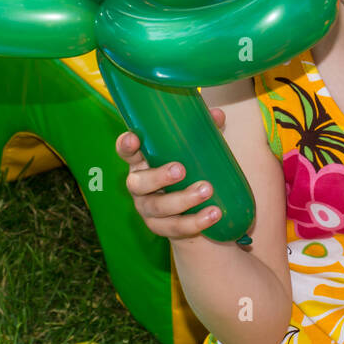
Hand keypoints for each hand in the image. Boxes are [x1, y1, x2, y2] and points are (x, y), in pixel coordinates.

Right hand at [116, 108, 225, 241]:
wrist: (196, 209)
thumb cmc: (191, 168)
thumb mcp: (196, 149)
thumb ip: (204, 131)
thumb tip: (217, 115)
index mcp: (143, 161)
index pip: (127, 152)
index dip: (126, 145)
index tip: (134, 139)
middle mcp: (140, 186)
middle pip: (138, 183)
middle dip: (159, 177)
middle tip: (181, 170)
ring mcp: (148, 210)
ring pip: (158, 208)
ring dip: (183, 199)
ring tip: (207, 190)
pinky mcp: (162, 229)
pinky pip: (176, 228)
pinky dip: (196, 221)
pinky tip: (213, 214)